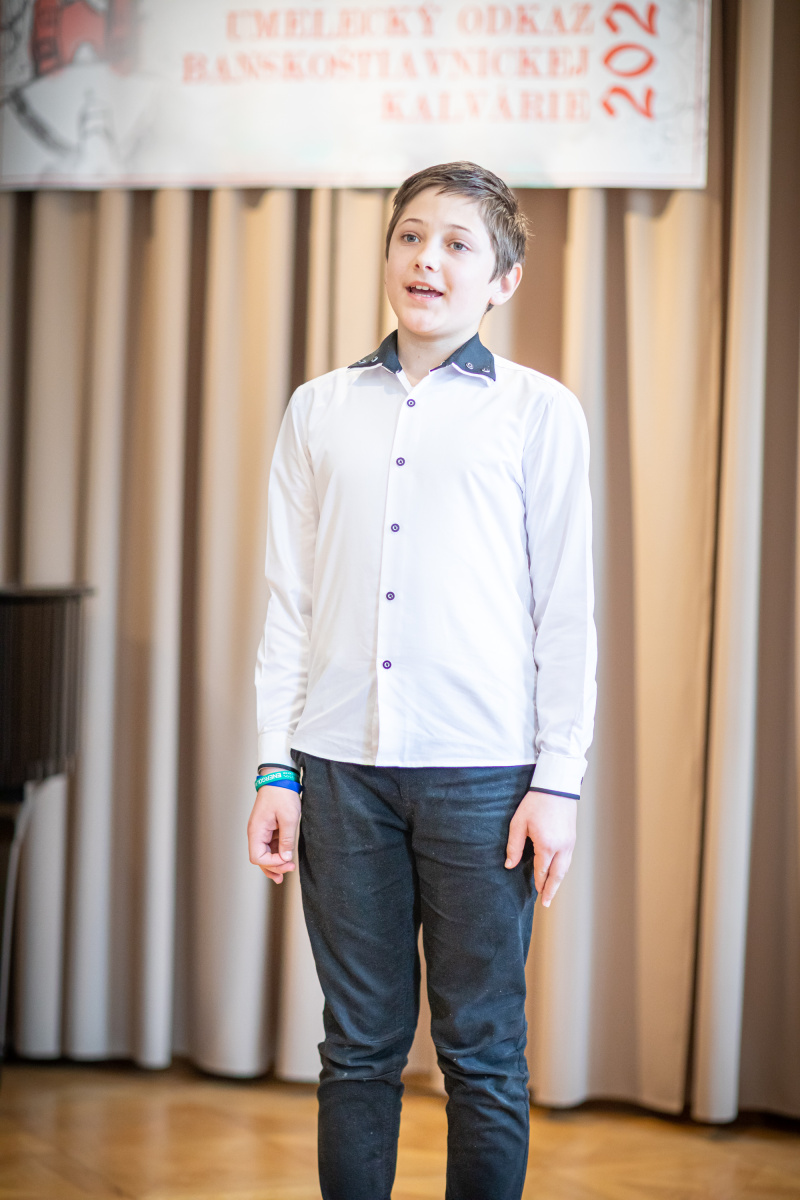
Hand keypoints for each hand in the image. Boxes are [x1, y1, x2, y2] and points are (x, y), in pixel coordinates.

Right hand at [247, 785, 300, 883]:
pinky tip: (286, 860)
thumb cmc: (282, 795)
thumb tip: (285, 858)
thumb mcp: (289, 818)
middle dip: (273, 867)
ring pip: (265, 853)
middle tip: (289, 870)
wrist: (279, 778)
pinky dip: (278, 854)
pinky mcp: (269, 828)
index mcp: (256, 831)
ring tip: (286, 872)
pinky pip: (271, 845)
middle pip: (260, 858)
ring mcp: (262, 831)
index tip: (287, 861)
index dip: (272, 863)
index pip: (258, 857)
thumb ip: (287, 840)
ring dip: (275, 863)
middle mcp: (256, 833)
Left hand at [504, 789, 576, 906]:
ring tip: (552, 891)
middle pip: (557, 875)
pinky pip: (568, 859)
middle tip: (546, 903)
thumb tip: (509, 865)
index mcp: (546, 845)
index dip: (538, 882)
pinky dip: (563, 869)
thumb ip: (514, 846)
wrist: (556, 786)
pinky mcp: (572, 837)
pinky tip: (558, 872)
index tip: (536, 894)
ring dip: (558, 881)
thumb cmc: (535, 803)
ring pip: (564, 868)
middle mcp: (561, 847)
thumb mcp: (518, 823)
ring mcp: (569, 842)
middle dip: (551, 890)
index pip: (541, 870)